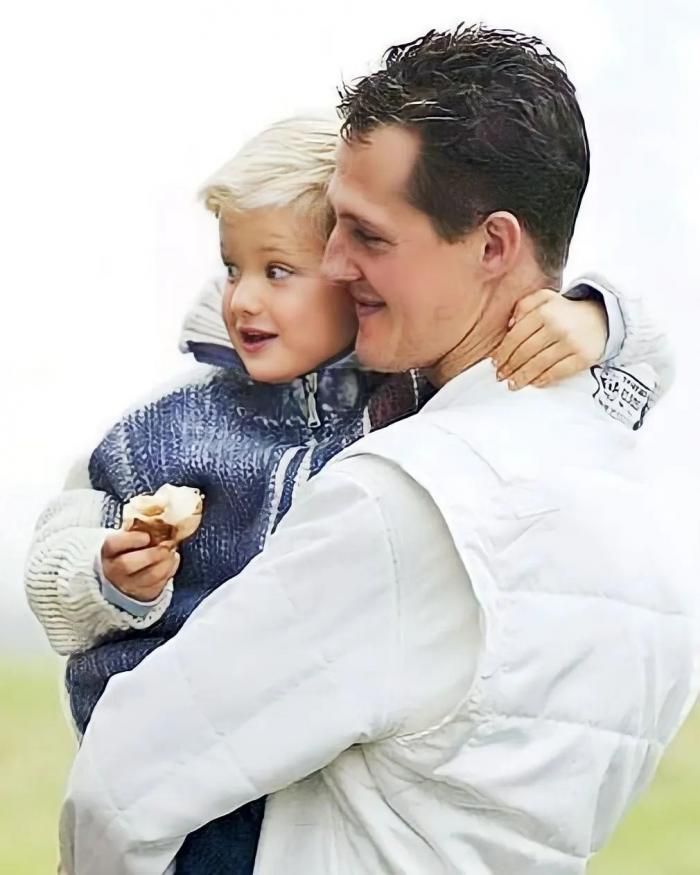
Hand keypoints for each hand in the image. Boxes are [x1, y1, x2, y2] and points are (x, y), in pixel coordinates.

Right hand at [101, 530, 179, 601]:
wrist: (125, 576)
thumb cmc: (129, 550)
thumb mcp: (128, 537)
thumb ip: (138, 529)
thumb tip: (156, 521)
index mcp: (108, 551)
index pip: (113, 544)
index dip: (132, 539)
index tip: (147, 536)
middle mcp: (114, 570)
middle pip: (128, 564)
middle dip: (152, 553)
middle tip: (167, 544)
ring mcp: (129, 585)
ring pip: (150, 576)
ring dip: (166, 561)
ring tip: (171, 551)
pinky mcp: (145, 593)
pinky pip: (161, 583)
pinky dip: (171, 569)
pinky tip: (171, 560)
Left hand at [493, 289, 607, 389]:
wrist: (602, 317)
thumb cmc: (566, 311)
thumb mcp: (545, 298)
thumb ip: (524, 305)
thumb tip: (509, 325)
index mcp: (544, 311)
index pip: (516, 336)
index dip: (503, 352)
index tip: (495, 363)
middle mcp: (557, 326)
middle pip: (525, 352)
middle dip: (510, 367)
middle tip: (501, 376)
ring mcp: (571, 342)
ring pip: (539, 364)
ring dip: (522, 377)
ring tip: (513, 384)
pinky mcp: (583, 357)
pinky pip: (559, 372)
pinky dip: (544, 379)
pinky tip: (534, 383)